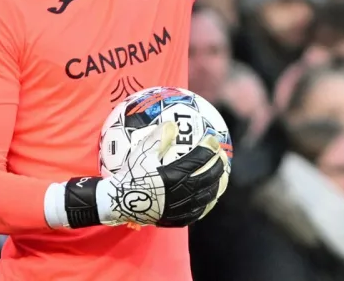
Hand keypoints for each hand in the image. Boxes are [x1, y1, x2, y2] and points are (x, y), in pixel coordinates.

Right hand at [101, 121, 229, 227]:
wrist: (120, 201)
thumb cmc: (130, 174)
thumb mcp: (142, 152)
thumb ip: (159, 137)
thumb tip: (173, 124)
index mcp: (175, 175)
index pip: (200, 159)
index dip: (209, 148)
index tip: (213, 140)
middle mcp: (182, 193)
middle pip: (209, 177)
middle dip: (219, 165)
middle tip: (223, 156)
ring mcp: (181, 208)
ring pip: (208, 196)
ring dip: (218, 185)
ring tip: (223, 177)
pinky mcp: (177, 219)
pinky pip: (198, 212)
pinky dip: (207, 203)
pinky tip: (210, 198)